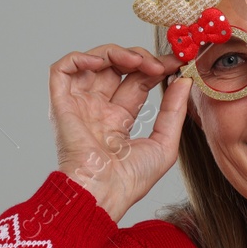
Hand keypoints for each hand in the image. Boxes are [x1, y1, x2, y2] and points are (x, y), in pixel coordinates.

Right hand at [49, 44, 190, 222]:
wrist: (102, 193)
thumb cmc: (130, 180)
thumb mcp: (164, 142)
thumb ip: (174, 110)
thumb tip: (185, 80)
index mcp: (119, 120)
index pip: (138, 81)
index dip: (156, 68)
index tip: (177, 62)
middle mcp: (98, 109)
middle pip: (117, 68)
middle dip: (141, 58)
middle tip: (161, 64)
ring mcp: (79, 105)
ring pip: (93, 62)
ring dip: (116, 53)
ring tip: (138, 62)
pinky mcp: (61, 103)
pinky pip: (62, 69)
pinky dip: (81, 57)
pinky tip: (103, 62)